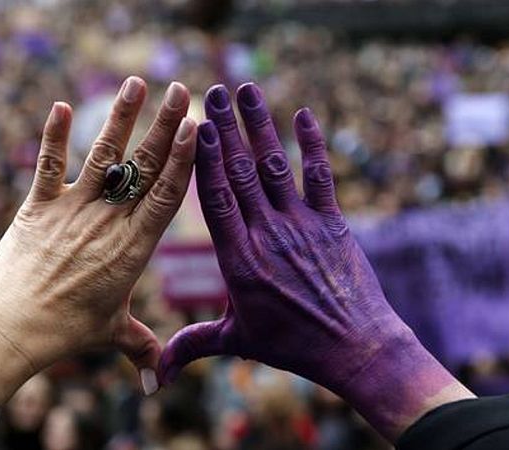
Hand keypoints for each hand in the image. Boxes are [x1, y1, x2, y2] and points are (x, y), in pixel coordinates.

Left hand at [0, 76, 195, 404]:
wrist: (12, 328)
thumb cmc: (66, 332)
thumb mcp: (111, 334)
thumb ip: (141, 348)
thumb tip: (157, 386)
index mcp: (135, 247)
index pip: (167, 194)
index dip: (185, 158)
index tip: (198, 128)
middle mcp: (109, 221)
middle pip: (144, 166)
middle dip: (166, 124)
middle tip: (183, 89)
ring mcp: (73, 210)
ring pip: (104, 155)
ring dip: (121, 117)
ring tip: (137, 82)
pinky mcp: (38, 207)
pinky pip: (48, 165)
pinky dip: (54, 136)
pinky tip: (62, 106)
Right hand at [158, 83, 472, 439]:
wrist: (355, 349)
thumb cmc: (292, 346)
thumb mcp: (236, 341)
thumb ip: (192, 346)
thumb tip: (153, 375)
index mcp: (238, 259)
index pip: (215, 198)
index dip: (205, 158)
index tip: (196, 126)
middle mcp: (267, 234)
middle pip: (241, 172)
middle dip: (226, 129)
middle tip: (212, 91)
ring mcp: (301, 225)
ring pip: (275, 166)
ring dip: (261, 126)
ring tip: (246, 90)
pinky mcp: (332, 223)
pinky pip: (321, 177)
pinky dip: (313, 145)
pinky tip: (303, 115)